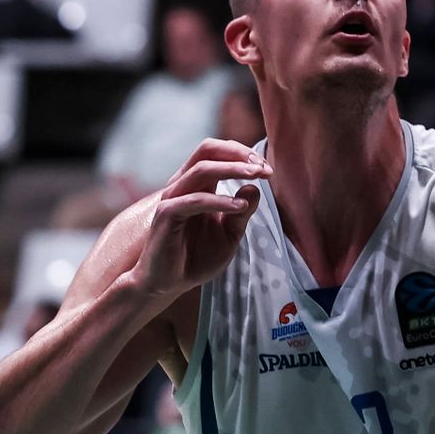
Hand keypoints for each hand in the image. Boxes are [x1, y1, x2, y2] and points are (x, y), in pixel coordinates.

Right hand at [127, 140, 271, 303]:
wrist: (168, 284)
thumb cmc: (196, 258)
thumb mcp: (229, 234)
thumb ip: (242, 212)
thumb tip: (254, 187)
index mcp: (198, 185)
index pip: (218, 154)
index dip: (244, 155)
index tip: (267, 169)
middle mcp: (183, 185)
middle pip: (207, 149)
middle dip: (238, 152)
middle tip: (263, 167)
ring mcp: (173, 197)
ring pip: (202, 169)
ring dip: (233, 169)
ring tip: (257, 175)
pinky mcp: (167, 214)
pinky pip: (195, 199)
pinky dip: (220, 200)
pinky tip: (239, 207)